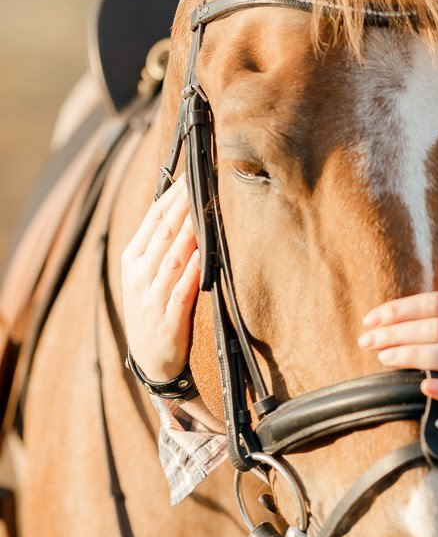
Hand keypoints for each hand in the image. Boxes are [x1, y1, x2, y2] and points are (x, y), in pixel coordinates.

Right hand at [120, 176, 199, 382]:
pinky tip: (203, 255)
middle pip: (163, 235)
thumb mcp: (148, 276)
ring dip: (189, 233)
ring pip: (172, 259)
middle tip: (202, 182)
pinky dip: (192, 273)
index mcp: (133, 260)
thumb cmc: (155, 310)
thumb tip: (181, 206)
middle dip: (182, 208)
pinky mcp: (168, 321)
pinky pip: (181, 292)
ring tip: (204, 210)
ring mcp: (152, 299)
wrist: (152, 361)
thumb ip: (161, 244)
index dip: (172, 197)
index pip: (152, 221)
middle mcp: (139, 276)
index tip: (191, 175)